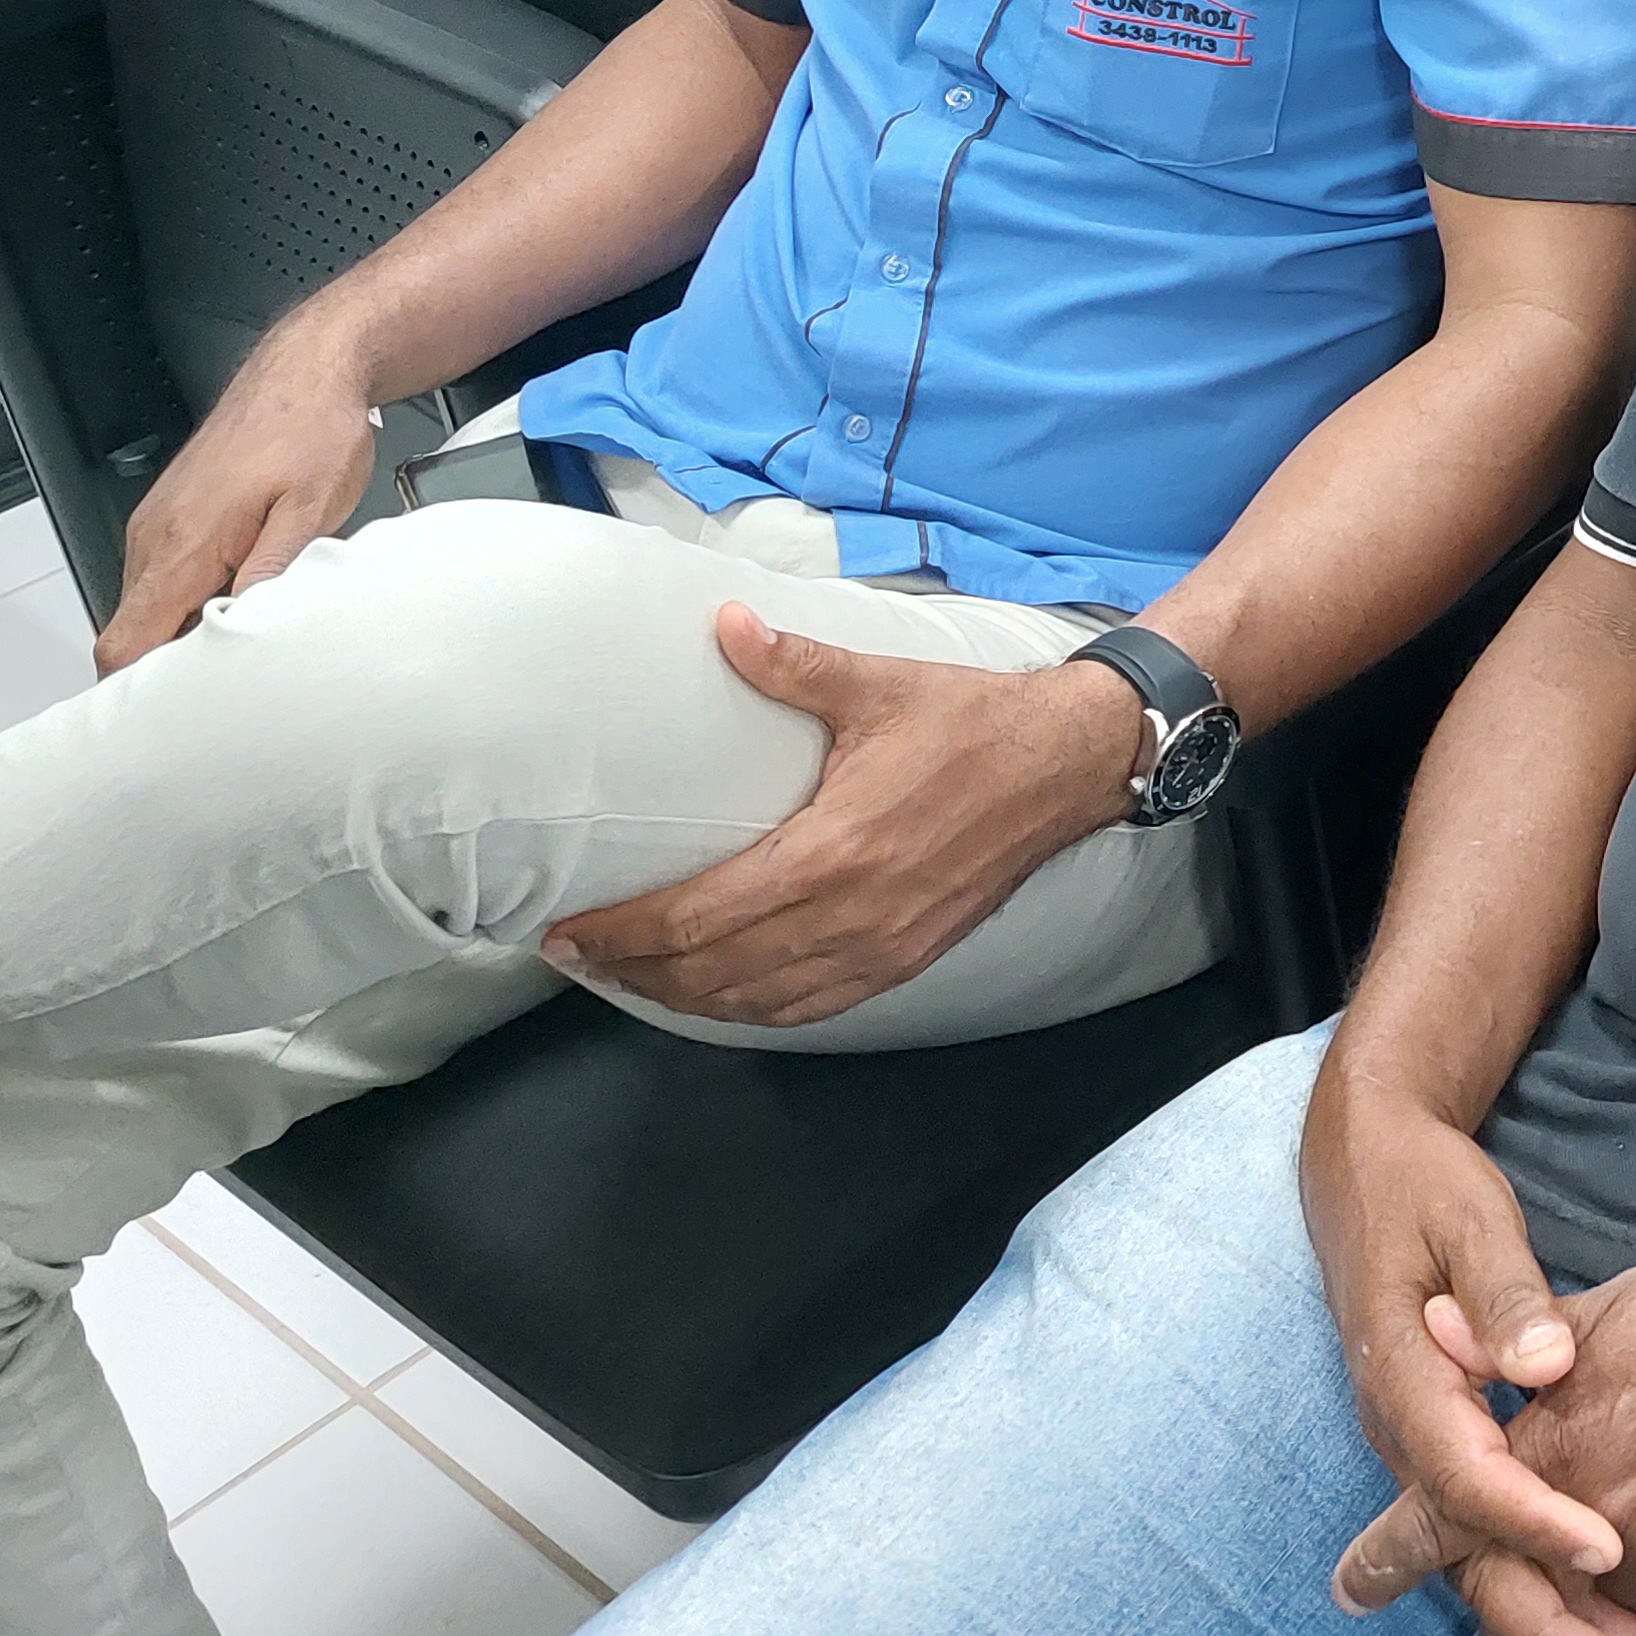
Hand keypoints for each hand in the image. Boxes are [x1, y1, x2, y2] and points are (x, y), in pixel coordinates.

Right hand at [99, 320, 386, 671]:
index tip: (167, 721)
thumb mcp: (309, 512)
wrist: (306, 372)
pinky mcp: (174, 517)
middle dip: (165, 671)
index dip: (136, 690)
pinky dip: (190, 603)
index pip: (123, 641)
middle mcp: (155, 538)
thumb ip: (268, 576)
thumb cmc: (311, 432)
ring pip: (149, 608)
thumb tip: (235, 633)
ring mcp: (159, 526)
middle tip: (222, 700)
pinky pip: (165, 579)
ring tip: (237, 655)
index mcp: (181, 545)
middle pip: (131, 634)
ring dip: (181, 634)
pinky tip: (237, 607)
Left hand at [541, 610, 1136, 1026]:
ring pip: (756, 1001)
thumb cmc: (970, 724)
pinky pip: (810, 1007)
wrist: (1065, 766)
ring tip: (634, 978)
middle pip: (713, 973)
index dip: (624, 934)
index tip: (570, 932)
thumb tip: (723, 624)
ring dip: (685, 998)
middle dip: (635, 972)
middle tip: (580, 956)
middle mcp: (849, 916)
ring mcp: (880, 949)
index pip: (697, 919)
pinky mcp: (905, 960)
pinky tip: (722, 997)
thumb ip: (793, 664)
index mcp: (830, 853)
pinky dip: (751, 1010)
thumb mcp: (878, 686)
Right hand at [1320, 1090, 1635, 1635]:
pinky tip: (1599, 1610)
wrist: (1361, 1173)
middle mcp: (1403, 1428)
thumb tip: (1540, 1364)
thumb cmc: (1421, 1191)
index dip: (1537, 1518)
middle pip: (1465, 1547)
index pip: (1468, 1474)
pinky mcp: (1446, 1442)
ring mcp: (1421, 1442)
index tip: (1610, 1551)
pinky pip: (1484, 1529)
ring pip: (1475, 1552)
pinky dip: (1538, 1572)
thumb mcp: (1465, 1222)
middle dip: (1539, 1615)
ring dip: (1545, 1610)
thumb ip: (1501, 1295)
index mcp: (1405, 1376)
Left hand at [1341, 1237, 1635, 1635]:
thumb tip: (1431, 1325)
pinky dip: (1621, 1625)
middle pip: (1500, 1593)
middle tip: (1446, 1599)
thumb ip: (1513, 1337)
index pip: (1444, 1518)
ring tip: (1532, 1599)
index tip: (1350, 1583)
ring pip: (1570, 1625)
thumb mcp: (1616, 1304)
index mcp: (1559, 1447)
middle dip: (1469, 1599)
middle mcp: (1596, 1522)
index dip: (1389, 1553)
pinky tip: (1617, 1604)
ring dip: (1543, 1617)